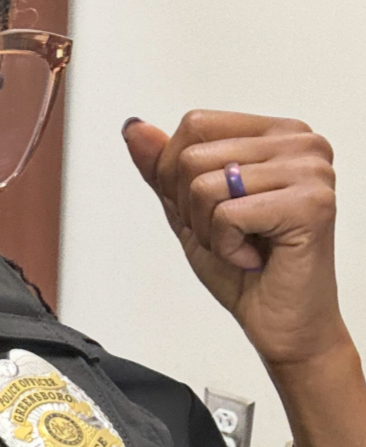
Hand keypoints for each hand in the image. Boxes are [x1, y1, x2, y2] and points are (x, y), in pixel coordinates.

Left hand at [122, 110, 343, 365]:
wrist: (282, 322)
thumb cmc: (244, 268)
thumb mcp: (187, 208)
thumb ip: (160, 166)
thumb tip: (134, 128)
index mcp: (276, 133)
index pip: (195, 124)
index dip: (177, 172)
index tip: (208, 207)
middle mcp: (301, 143)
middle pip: (193, 155)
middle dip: (190, 206)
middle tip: (229, 233)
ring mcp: (310, 171)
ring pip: (204, 185)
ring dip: (208, 229)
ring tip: (243, 244)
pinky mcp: (311, 204)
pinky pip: (226, 214)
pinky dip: (225, 246)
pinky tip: (253, 256)